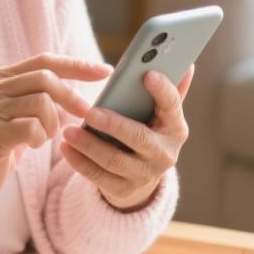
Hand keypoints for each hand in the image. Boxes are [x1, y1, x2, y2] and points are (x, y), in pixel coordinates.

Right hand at [0, 53, 113, 220]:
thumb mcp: (17, 116)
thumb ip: (39, 99)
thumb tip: (79, 95)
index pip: (45, 61)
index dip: (77, 65)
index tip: (105, 72)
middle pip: (46, 77)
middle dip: (71, 97)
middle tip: (82, 116)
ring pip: (42, 102)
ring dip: (54, 123)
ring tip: (46, 136)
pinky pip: (32, 127)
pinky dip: (41, 137)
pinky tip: (34, 145)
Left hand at [58, 64, 194, 212]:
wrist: (142, 177)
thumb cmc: (149, 132)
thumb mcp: (161, 115)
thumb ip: (170, 90)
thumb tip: (188, 63)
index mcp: (175, 128)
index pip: (172, 106)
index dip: (162, 90)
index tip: (147, 74)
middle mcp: (164, 154)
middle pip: (139, 138)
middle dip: (114, 125)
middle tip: (90, 112)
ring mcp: (144, 175)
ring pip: (114, 160)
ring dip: (89, 145)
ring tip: (68, 131)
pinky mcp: (123, 190)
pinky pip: (98, 177)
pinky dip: (79, 162)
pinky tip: (65, 148)